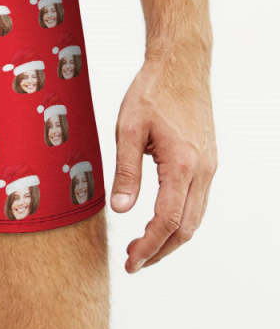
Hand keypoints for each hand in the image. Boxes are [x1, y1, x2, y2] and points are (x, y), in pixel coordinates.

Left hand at [110, 52, 216, 272]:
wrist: (181, 65)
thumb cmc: (152, 92)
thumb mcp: (128, 130)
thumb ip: (125, 172)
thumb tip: (120, 210)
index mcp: (183, 165)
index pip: (167, 220)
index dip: (149, 246)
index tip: (130, 261)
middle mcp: (203, 170)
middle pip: (187, 228)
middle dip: (160, 250)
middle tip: (133, 262)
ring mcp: (209, 166)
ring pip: (195, 217)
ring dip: (170, 237)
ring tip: (140, 246)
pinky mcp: (207, 160)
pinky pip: (197, 201)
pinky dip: (179, 219)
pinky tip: (157, 219)